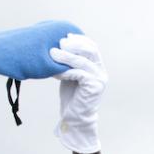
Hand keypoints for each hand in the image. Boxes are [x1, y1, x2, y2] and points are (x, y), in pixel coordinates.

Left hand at [51, 33, 106, 153]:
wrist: (75, 118)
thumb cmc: (71, 96)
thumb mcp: (70, 74)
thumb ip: (70, 62)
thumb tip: (59, 44)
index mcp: (97, 67)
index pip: (92, 47)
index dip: (79, 39)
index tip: (66, 35)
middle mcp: (101, 72)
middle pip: (90, 50)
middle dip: (74, 44)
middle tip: (59, 42)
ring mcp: (99, 79)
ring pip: (83, 61)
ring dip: (66, 56)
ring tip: (52, 53)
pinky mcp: (94, 87)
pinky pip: (78, 74)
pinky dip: (65, 71)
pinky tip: (54, 72)